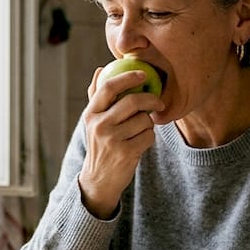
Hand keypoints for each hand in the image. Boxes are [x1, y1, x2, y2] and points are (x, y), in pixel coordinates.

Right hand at [78, 67, 164, 218]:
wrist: (99, 180)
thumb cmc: (101, 145)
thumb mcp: (93, 122)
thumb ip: (96, 96)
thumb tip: (101, 69)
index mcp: (91, 114)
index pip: (109, 88)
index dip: (128, 77)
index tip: (143, 74)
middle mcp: (99, 126)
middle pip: (132, 102)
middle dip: (151, 99)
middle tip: (159, 103)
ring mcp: (112, 140)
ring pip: (144, 120)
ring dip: (148, 124)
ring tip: (140, 132)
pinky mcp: (126, 153)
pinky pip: (149, 136)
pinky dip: (149, 138)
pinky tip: (141, 143)